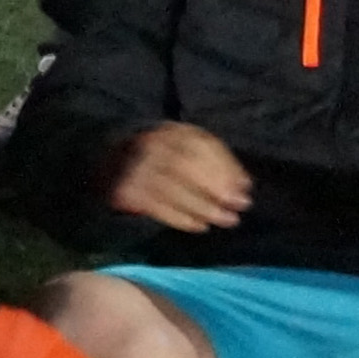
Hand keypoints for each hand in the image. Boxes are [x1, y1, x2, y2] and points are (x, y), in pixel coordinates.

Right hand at [108, 123, 253, 231]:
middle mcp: (150, 144)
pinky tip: (200, 226)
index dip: (225, 167)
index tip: (245, 189)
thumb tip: (243, 185)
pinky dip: (180, 218)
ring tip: (225, 220)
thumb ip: (216, 162)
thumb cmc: (165, 162)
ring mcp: (135, 167)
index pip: (199, 145)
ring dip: (202, 207)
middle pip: (183, 165)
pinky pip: (155, 206)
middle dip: (214, 188)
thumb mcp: (188, 151)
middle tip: (238, 209)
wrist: (113, 166)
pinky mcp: (126, 190)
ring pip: (170, 188)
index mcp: (171, 131)